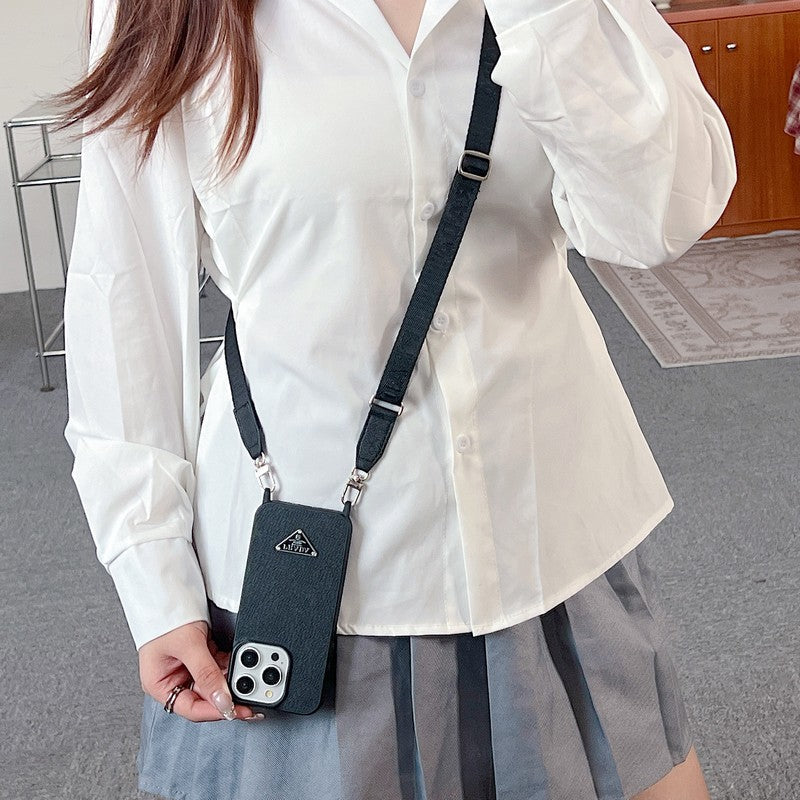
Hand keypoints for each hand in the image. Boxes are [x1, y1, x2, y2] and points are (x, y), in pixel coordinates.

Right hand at [138, 619, 263, 721]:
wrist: (170, 586)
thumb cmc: (166, 614)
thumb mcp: (188, 645)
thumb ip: (207, 674)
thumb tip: (222, 701)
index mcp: (160, 684)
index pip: (191, 708)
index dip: (215, 711)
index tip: (236, 710)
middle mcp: (172, 679)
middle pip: (205, 697)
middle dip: (227, 696)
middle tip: (250, 699)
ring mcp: (187, 667)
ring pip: (214, 682)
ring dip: (231, 681)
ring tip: (249, 680)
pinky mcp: (199, 654)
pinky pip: (218, 666)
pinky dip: (230, 666)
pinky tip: (241, 665)